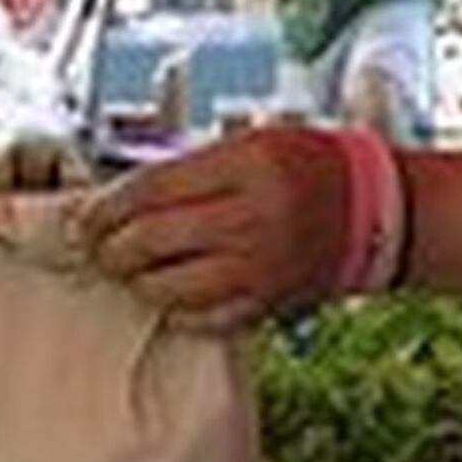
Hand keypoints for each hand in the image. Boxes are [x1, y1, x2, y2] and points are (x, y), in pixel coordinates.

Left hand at [71, 125, 357, 331]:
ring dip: (138, 282)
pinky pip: (203, 318)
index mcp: (246, 165)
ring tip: (131, 271)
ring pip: (170, 287)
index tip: (87, 217)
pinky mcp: (267, 302)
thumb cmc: (307, 167)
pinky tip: (170, 296)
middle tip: (99, 248)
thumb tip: (120, 199)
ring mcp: (261, 266)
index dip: (107, 207)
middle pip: (151, 241)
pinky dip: (177, 310)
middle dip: (111, 248)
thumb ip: (190, 168)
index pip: (151, 189)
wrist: (374, 210)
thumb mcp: (251, 143)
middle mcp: (252, 216)